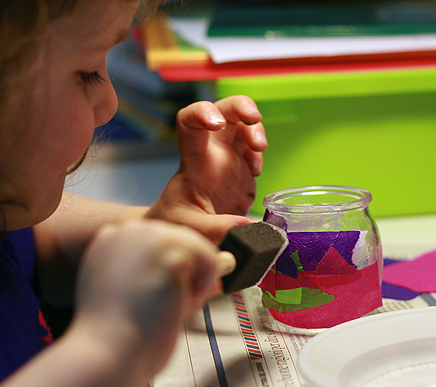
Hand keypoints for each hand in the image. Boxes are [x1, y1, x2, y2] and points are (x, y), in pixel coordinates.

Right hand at [73, 219, 234, 373]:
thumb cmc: (119, 333)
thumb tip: (227, 260)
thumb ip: (173, 268)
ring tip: (162, 305)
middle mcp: (128, 230)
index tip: (150, 297)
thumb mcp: (140, 289)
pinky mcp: (171, 249)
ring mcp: (149, 235)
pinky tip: (174, 303)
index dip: (165, 274)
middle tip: (155, 306)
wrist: (106, 355)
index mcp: (111, 239)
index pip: (161, 245)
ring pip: (200, 251)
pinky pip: (213, 262)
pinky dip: (202, 290)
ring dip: (192, 283)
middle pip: (184, 244)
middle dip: (182, 278)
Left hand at [146, 96, 266, 242]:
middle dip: (240, 106)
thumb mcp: (190, 229)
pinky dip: (259, 153)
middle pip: (223, 111)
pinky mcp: (240, 171)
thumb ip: (216, 228)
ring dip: (255, 129)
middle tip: (253, 118)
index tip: (216, 123)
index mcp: (194, 162)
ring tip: (259, 147)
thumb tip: (247, 227)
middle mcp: (211, 154)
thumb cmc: (176, 223)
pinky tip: (255, 170)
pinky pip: (253, 148)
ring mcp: (227, 160)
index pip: (189, 122)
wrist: (182, 230)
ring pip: (242, 125)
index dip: (202, 113)